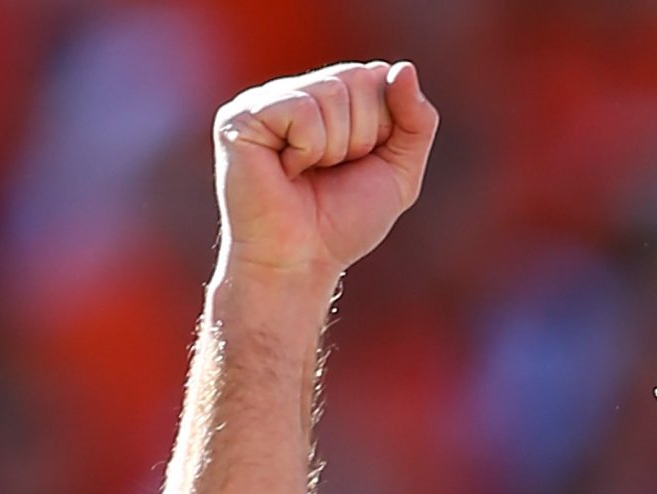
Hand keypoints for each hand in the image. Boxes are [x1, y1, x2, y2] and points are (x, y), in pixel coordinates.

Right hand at [213, 61, 438, 286]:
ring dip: (334, 147)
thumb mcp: (399, 172)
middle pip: (356, 79)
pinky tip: (286, 170)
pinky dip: (308, 149)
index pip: (375, 76)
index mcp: (326, 100)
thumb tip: (405, 67)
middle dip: (361, 136)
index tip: (360, 162)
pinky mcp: (240, 116)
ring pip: (331, 93)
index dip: (382, 126)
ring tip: (307, 173)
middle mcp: (294, 93)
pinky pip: (301, 110)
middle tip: (331, 172)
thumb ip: (416, 121)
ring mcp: (263, 101)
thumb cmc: (343, 223)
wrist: (300, 263)